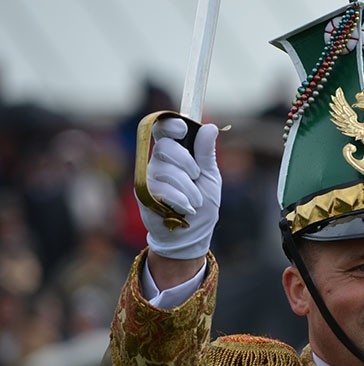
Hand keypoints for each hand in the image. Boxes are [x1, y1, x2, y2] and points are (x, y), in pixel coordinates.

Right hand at [138, 118, 221, 259]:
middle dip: (186, 160)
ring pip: (165, 168)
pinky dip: (180, 198)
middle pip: (164, 145)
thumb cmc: (202, 205)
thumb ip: (206, 154)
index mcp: (175, 153)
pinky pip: (160, 188)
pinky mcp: (144, 195)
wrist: (191, 235)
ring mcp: (149, 178)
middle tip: (196, 176)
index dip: (170, 125)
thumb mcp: (210, 177)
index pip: (163, 129)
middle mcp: (158, 162)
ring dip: (187, 186)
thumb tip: (210, 127)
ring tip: (196, 200)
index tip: (183, 129)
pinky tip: (187, 208)